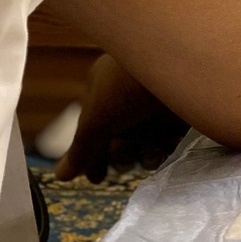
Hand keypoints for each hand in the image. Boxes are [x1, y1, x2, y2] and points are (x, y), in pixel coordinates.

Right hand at [55, 54, 188, 183]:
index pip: (93, 132)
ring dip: (145, 153)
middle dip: (121, 154)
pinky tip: (168, 140)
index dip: (93, 157)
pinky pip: (167, 145)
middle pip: (119, 146)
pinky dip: (165, 148)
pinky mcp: (179, 117)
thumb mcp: (97, 117)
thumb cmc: (128, 84)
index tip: (97, 178)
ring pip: (144, 150)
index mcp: (104, 91)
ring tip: (150, 142)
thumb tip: (60, 177)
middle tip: (124, 143)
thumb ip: (81, 149)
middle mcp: (128, 100)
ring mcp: (154, 109)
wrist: (180, 63)